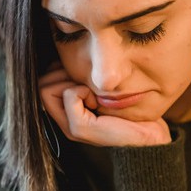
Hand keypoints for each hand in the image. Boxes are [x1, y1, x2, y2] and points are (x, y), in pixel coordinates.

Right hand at [39, 66, 171, 146]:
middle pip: (41, 84)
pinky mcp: (79, 129)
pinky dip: (81, 90)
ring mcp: (70, 127)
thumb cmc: (131, 111)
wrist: (150, 136)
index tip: (85, 80)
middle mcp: (65, 121)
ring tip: (91, 93)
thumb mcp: (102, 90)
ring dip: (69, 82)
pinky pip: (69, 94)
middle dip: (61, 75)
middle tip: (86, 85)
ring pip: (46, 88)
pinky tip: (97, 101)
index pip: (44, 81)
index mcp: (69, 113)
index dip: (60, 72)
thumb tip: (65, 54)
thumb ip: (83, 78)